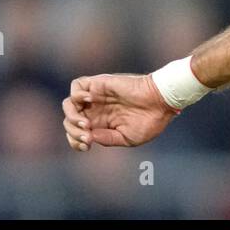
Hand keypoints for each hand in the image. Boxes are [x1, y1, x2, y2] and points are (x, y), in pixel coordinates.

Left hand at [62, 73, 176, 149]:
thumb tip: (89, 137)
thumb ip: (107, 138)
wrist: (161, 101)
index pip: (75, 133)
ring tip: (86, 123)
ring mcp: (96, 97)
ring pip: (68, 104)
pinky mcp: (99, 83)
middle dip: (74, 132)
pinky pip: (76, 86)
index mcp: (101, 125)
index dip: (75, 142)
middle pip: (69, 121)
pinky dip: (77, 95)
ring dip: (72, 116)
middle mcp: (95, 111)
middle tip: (88, 136)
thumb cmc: (149, 121)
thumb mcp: (127, 138)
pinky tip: (90, 101)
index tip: (87, 146)